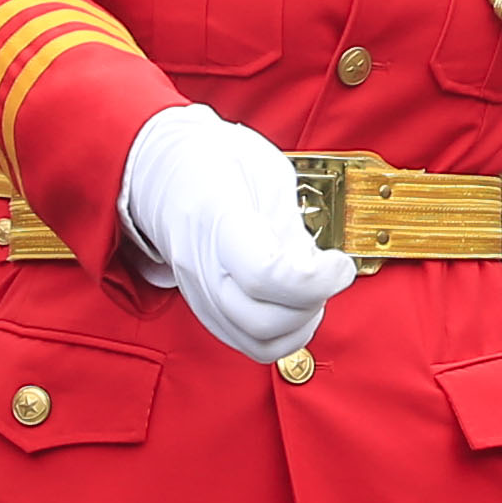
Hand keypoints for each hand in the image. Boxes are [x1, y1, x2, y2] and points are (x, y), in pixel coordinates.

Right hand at [118, 103, 353, 364]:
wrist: (162, 170)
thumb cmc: (212, 160)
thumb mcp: (263, 168)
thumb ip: (291, 220)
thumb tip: (315, 264)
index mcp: (217, 218)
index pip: (265, 275)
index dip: (316, 280)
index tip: (339, 263)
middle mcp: (202, 265)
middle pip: (262, 321)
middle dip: (311, 304)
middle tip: (328, 274)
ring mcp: (198, 292)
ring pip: (257, 342)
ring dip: (298, 325)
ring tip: (311, 290)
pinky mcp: (204, 308)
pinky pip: (247, 343)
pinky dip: (281, 333)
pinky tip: (293, 304)